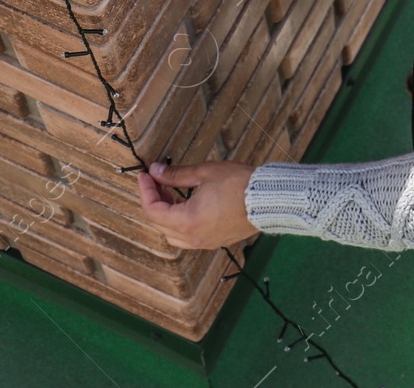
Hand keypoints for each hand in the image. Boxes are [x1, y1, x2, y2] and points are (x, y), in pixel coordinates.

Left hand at [137, 159, 258, 249]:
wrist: (269, 200)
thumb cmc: (239, 184)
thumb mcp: (204, 173)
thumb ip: (176, 174)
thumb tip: (156, 171)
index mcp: (187, 221)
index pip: (152, 210)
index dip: (145, 191)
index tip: (145, 175)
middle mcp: (193, 237)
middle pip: (159, 224)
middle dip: (154, 201)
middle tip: (156, 182)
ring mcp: (205, 242)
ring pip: (173, 235)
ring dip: (167, 215)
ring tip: (173, 194)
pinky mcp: (216, 241)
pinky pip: (189, 237)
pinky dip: (181, 223)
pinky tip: (190, 205)